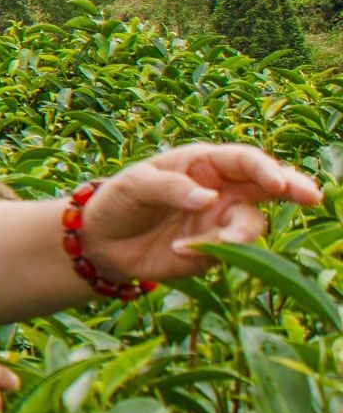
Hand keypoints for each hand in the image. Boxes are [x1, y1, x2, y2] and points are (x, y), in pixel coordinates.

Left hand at [80, 144, 321, 282]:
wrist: (101, 241)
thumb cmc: (119, 201)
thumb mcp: (135, 186)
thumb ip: (171, 188)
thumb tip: (210, 198)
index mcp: (204, 164)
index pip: (244, 160)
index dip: (265, 169)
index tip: (278, 182)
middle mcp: (222, 189)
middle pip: (268, 186)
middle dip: (294, 189)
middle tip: (311, 197)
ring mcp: (221, 220)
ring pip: (251, 224)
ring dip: (238, 234)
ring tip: (206, 242)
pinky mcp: (214, 250)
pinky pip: (226, 251)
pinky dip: (207, 252)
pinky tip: (177, 250)